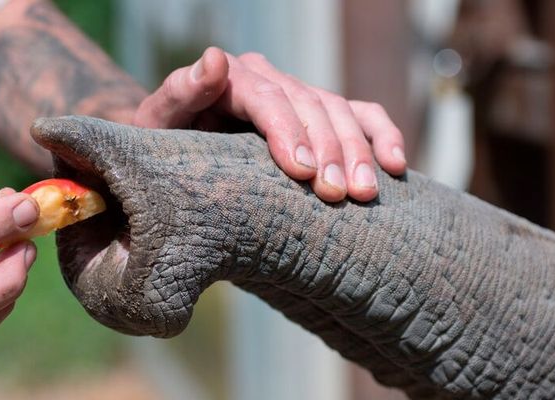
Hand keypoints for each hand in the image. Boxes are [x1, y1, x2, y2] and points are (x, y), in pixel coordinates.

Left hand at [133, 47, 406, 202]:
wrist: (178, 156)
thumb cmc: (166, 145)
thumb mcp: (157, 124)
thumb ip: (178, 93)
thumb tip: (214, 58)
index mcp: (232, 78)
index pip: (268, 98)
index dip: (288, 132)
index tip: (302, 172)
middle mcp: (270, 79)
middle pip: (310, 105)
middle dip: (329, 149)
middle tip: (338, 195)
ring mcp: (299, 95)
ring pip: (340, 112)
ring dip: (358, 152)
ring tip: (365, 192)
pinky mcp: (320, 116)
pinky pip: (362, 115)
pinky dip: (383, 136)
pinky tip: (397, 166)